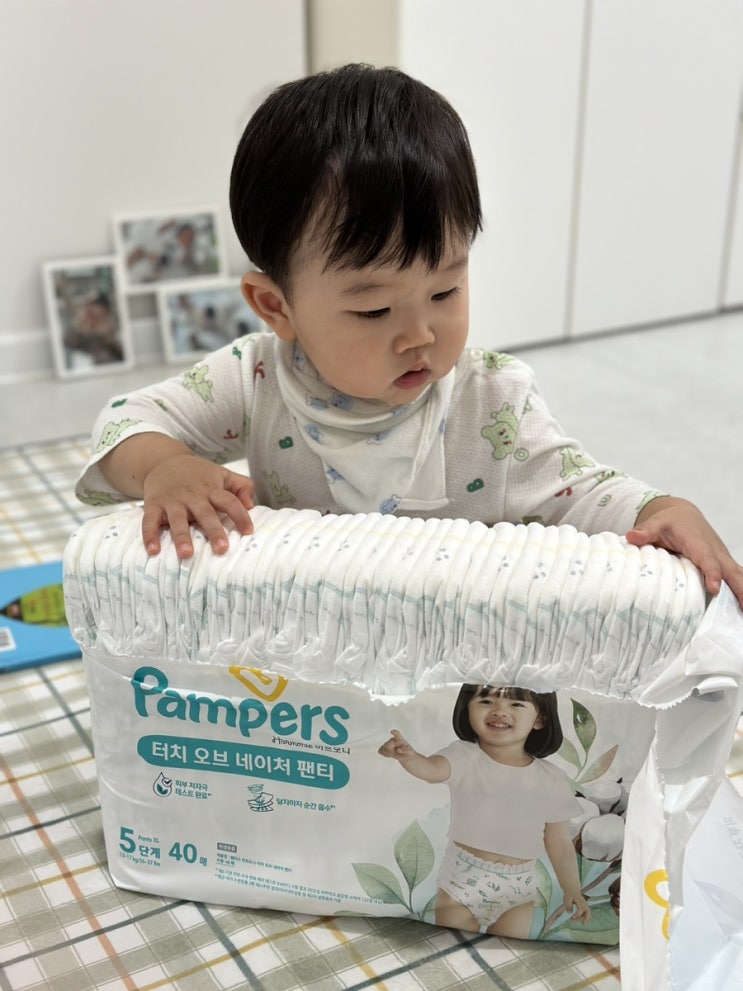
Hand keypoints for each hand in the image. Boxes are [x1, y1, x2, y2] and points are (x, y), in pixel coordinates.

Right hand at [142, 452, 254, 557]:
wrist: (163, 460)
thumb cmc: (198, 474)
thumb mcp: (222, 474)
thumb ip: (242, 486)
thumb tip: (251, 505)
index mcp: (211, 489)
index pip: (229, 501)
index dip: (240, 516)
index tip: (248, 532)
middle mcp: (192, 496)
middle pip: (205, 513)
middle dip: (214, 531)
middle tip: (222, 549)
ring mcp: (172, 501)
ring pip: (177, 520)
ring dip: (182, 537)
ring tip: (187, 554)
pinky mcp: (153, 505)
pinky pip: (150, 521)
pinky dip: (149, 536)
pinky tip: (153, 551)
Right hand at [378, 729, 413, 759]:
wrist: (406, 756)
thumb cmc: (408, 752)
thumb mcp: (410, 751)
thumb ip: (405, 750)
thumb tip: (397, 749)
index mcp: (400, 739)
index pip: (397, 734)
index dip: (394, 733)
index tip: (392, 731)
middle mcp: (393, 739)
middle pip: (387, 744)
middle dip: (390, 750)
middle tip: (396, 752)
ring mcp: (388, 743)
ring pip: (383, 748)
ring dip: (388, 753)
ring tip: (394, 754)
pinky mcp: (384, 747)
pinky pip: (380, 750)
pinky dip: (384, 754)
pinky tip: (389, 755)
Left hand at [563, 890, 590, 923]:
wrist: (572, 889)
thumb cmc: (570, 894)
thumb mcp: (567, 898)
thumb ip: (568, 905)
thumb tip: (569, 912)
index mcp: (580, 901)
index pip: (581, 909)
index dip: (577, 915)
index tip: (572, 917)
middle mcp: (584, 903)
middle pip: (588, 911)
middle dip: (586, 918)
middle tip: (583, 924)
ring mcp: (584, 905)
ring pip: (587, 913)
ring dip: (581, 918)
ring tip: (573, 920)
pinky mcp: (583, 907)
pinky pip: (584, 913)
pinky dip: (581, 917)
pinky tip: (575, 918)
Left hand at [627, 497, 742, 609]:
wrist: (684, 515)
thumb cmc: (670, 522)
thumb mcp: (656, 523)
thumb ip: (646, 531)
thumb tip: (631, 536)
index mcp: (698, 543)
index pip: (707, 559)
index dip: (712, 573)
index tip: (714, 589)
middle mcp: (715, 552)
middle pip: (731, 570)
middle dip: (739, 588)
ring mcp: (722, 559)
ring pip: (738, 575)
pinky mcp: (724, 564)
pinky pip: (736, 578)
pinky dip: (741, 592)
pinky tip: (741, 610)